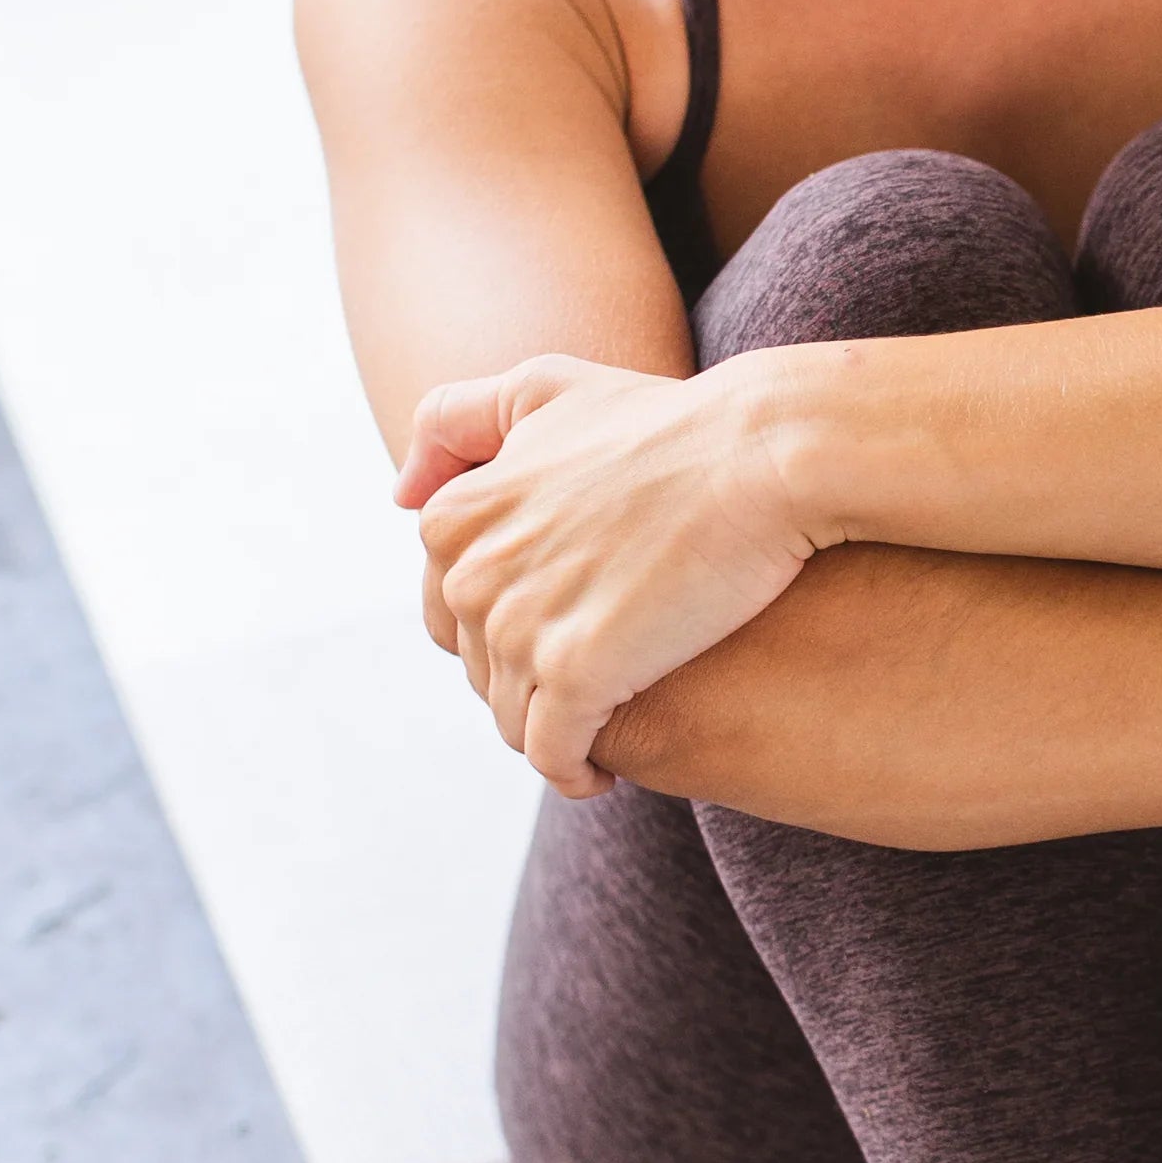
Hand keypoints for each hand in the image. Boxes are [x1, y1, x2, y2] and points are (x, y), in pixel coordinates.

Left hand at [400, 351, 818, 796]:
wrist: (760, 456)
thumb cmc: (668, 422)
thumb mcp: (544, 388)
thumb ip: (456, 423)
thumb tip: (401, 494)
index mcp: (454, 518)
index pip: (447, 613)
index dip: (502, 631)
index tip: (555, 637)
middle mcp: (470, 576)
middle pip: (480, 672)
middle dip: (523, 688)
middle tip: (584, 691)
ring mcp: (519, 630)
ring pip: (514, 720)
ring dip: (549, 735)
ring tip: (597, 733)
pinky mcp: (577, 676)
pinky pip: (555, 754)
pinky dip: (574, 771)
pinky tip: (602, 773)